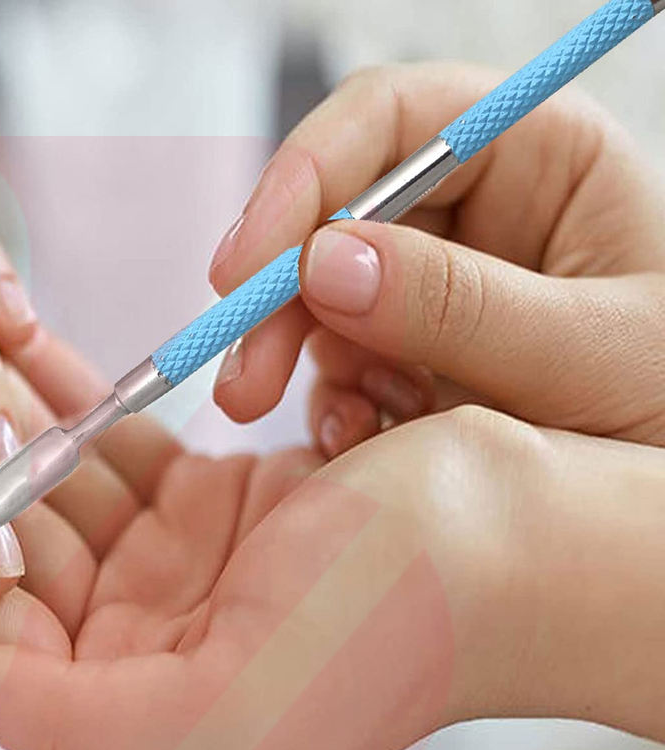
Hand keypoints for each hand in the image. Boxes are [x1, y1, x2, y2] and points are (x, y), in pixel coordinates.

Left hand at [0, 324, 664, 749]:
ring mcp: (176, 583)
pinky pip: (113, 451)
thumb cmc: (410, 614)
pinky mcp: (207, 511)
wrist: (528, 532)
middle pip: (16, 569)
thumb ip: (85, 728)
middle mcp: (149, 667)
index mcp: (145, 737)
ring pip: (58, 499)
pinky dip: (72, 401)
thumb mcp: (244, 699)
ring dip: (9, 427)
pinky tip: (25, 352)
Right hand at [209, 63, 664, 454]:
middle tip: (243, 377)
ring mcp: (434, 287)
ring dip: (300, 359)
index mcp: (540, 158)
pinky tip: (367, 436)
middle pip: (336, 213)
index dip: (304, 178)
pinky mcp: (410, 354)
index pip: (394, 123)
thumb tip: (325, 266)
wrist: (664, 511)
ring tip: (340, 424)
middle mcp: (475, 213)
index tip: (246, 267)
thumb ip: (460, 310)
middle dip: (281, 296)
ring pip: (322, 295)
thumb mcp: (589, 356)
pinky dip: (337, 402)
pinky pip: (338, 362)